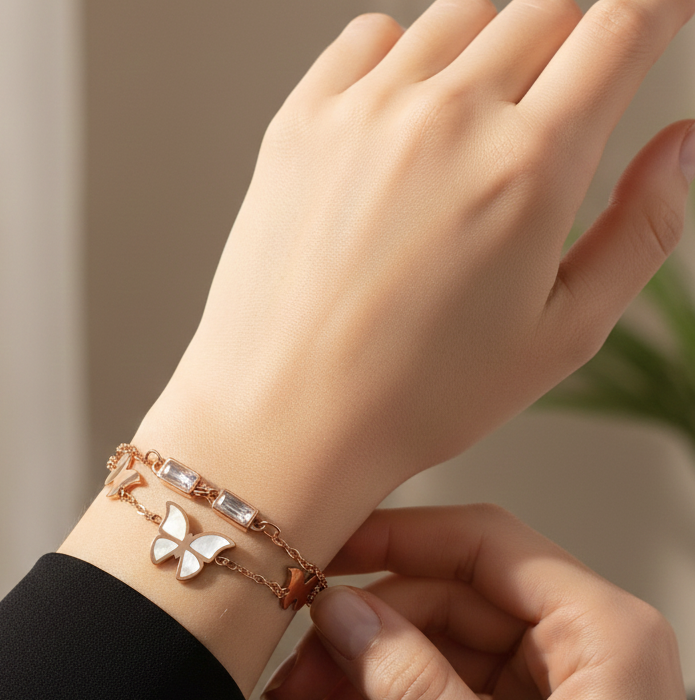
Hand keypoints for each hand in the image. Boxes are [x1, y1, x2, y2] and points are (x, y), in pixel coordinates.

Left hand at [136, 0, 694, 558]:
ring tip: (478, 127)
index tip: (664, 14)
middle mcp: (445, 119)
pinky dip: (404, 55)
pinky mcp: (299, 124)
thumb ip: (642, 230)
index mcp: (526, 169)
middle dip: (575, 40)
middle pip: (545, 11)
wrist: (282, 419)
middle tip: (560, 104)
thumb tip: (683, 143)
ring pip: (460, 17)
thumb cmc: (414, 399)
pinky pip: (369, 39)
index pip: (621, 28)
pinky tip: (404, 117)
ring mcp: (363, 113)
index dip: (658, 7)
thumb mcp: (560, 337)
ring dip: (491, 47)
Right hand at [264, 505, 694, 699]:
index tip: (327, 553)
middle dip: (359, 653)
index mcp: (600, 631)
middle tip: (300, 686)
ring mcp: (546, 680)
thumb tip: (345, 612)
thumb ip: (413, 688)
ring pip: (425, 654)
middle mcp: (574, 643)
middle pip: (437, 604)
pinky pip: (435, 698)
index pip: (481, 544)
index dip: (395, 538)